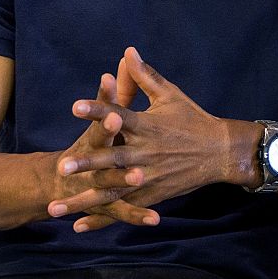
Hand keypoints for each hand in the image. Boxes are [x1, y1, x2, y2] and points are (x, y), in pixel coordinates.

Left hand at [52, 47, 240, 230]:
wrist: (221, 152)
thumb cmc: (193, 120)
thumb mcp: (171, 95)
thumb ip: (145, 76)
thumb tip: (128, 51)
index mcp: (148, 126)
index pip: (120, 117)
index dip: (98, 110)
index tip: (75, 106)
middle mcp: (146, 153)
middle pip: (112, 159)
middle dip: (87, 164)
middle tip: (62, 167)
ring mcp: (148, 176)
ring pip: (112, 190)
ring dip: (84, 199)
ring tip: (56, 207)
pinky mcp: (152, 194)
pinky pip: (123, 208)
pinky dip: (102, 220)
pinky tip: (78, 227)